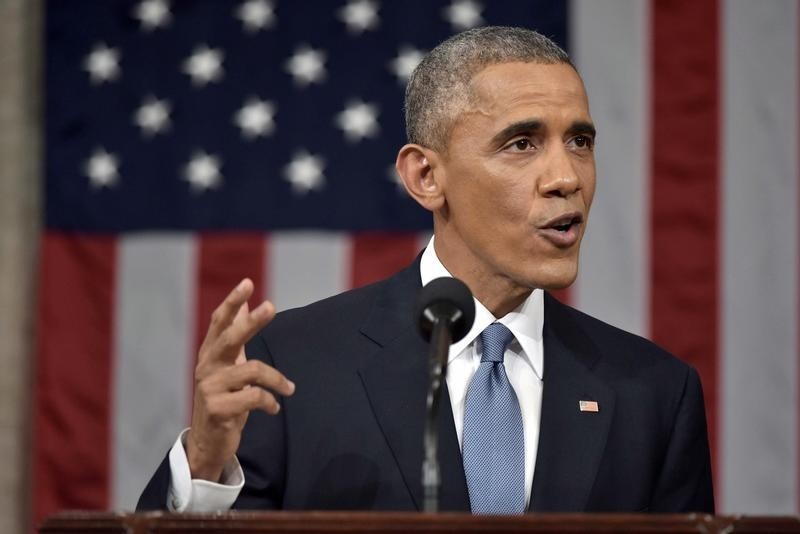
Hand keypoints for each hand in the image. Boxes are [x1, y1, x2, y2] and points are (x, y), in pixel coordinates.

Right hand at [186, 278, 294, 481]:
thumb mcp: (229, 366)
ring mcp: (209, 388)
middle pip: (230, 339)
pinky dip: (270, 401)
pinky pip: (254, 397)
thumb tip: (244, 304)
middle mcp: (206, 368)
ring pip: (252, 371)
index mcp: (209, 355)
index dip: (232, 302)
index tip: (248, 283)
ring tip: (289, 388)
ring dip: (277, 380)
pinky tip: (274, 408)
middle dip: (251, 322)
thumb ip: (235, 337)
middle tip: (271, 306)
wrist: (207, 443)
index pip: (219, 323)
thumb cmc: (223, 399)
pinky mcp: (218, 409)